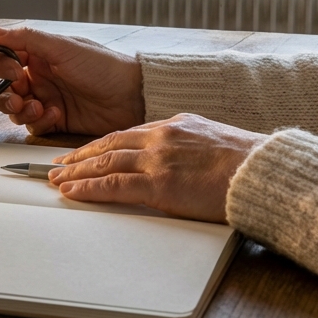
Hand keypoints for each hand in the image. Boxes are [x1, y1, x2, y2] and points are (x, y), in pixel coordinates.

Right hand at [0, 25, 143, 135]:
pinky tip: (54, 115)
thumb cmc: (102, 67)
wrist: (131, 96)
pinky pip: (34, 125)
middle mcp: (41, 76)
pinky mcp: (56, 120)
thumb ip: (26, 38)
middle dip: (7, 95)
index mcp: (40, 55)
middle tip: (20, 97)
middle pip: (6, 88)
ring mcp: (48, 99)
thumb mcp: (62, 47)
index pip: (6, 59)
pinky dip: (38, 122)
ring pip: (16, 109)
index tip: (13, 72)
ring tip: (38, 107)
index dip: (4, 68)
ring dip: (21, 110)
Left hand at [48, 114, 269, 222]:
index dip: (99, 143)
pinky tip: (72, 192)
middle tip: (55, 164)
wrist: (263, 172)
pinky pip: (113, 186)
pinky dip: (88, 189)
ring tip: (55, 179)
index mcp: (173, 125)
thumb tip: (175, 155)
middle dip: (79, 156)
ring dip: (75, 172)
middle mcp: (160, 137)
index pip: (125, 133)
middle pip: (108, 144)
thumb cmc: (247, 162)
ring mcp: (157, 160)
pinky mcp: (159, 185)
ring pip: (104, 163)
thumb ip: (186, 144)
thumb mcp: (211, 139)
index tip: (82, 151)